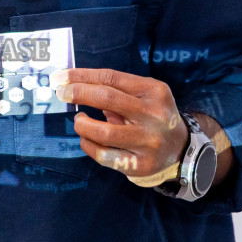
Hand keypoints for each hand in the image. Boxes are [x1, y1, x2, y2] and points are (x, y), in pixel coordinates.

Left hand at [58, 68, 187, 181]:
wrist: (180, 149)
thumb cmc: (152, 116)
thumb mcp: (143, 96)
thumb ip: (115, 89)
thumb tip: (73, 83)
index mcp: (154, 91)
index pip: (111, 78)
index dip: (82, 76)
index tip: (61, 77)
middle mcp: (154, 115)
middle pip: (107, 98)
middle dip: (78, 93)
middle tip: (62, 94)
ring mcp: (148, 142)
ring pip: (103, 132)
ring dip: (82, 124)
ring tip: (79, 121)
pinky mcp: (140, 164)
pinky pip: (103, 155)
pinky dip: (88, 145)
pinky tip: (86, 139)